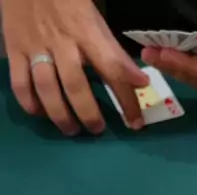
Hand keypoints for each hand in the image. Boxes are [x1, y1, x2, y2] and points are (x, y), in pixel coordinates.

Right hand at [1, 0, 148, 134]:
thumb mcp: (94, 17)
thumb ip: (113, 50)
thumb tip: (139, 80)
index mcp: (86, 30)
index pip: (112, 68)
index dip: (126, 98)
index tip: (135, 121)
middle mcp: (61, 41)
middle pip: (76, 87)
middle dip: (89, 114)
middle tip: (97, 130)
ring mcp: (35, 46)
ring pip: (47, 90)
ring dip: (61, 116)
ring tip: (71, 129)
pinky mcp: (14, 49)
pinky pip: (20, 84)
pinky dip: (30, 104)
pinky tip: (41, 113)